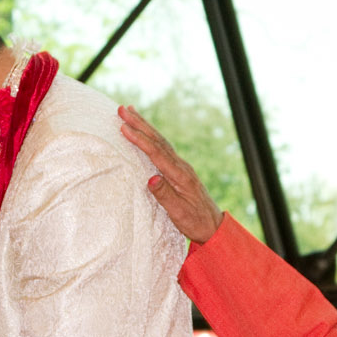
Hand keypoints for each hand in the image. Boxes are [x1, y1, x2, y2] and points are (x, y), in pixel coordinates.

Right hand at [117, 105, 224, 243]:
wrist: (213, 226)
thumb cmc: (195, 222)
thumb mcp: (179, 213)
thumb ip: (165, 195)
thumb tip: (151, 178)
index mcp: (180, 175)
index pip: (156, 153)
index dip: (139, 140)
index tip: (124, 127)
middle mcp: (181, 166)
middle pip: (158, 140)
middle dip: (140, 124)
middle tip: (122, 109)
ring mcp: (181, 167)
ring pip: (161, 141)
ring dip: (145, 126)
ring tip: (131, 112)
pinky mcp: (180, 170)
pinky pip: (163, 148)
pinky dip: (152, 136)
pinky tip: (146, 132)